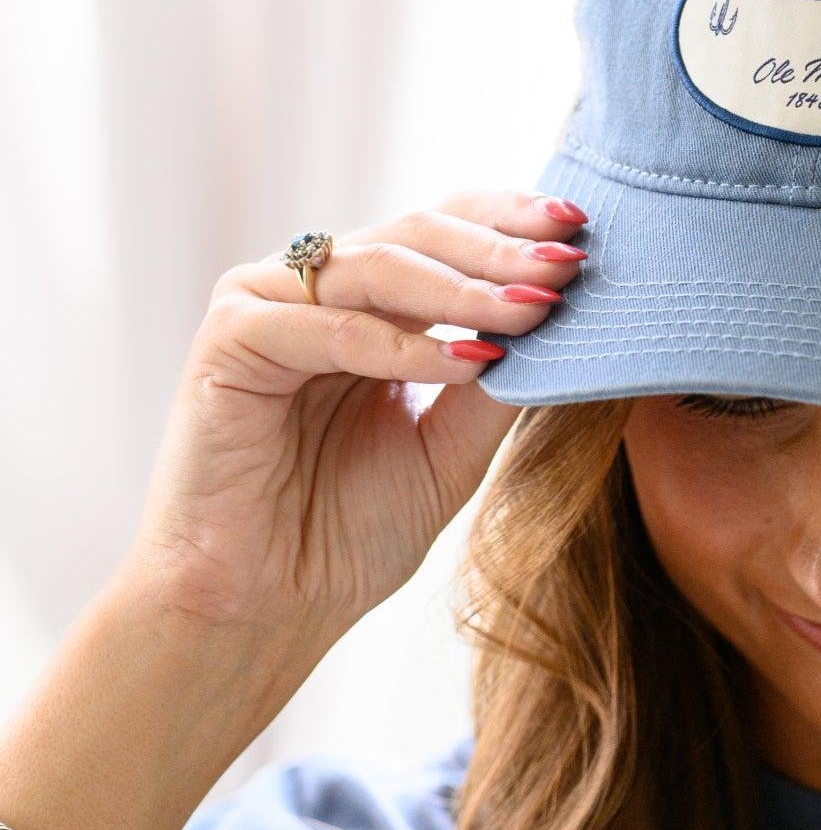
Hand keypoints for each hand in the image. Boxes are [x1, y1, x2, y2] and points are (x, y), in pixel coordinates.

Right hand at [112, 188, 586, 645]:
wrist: (264, 606)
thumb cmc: (348, 531)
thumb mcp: (452, 450)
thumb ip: (499, 385)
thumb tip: (572, 320)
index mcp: (372, 302)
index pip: (447, 230)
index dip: (511, 222)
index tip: (583, 230)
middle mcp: (319, 288)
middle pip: (419, 231)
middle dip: (501, 249)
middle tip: (567, 263)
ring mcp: (269, 304)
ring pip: (379, 264)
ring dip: (464, 288)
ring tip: (532, 308)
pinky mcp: (229, 337)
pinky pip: (329, 326)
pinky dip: (400, 344)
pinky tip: (462, 362)